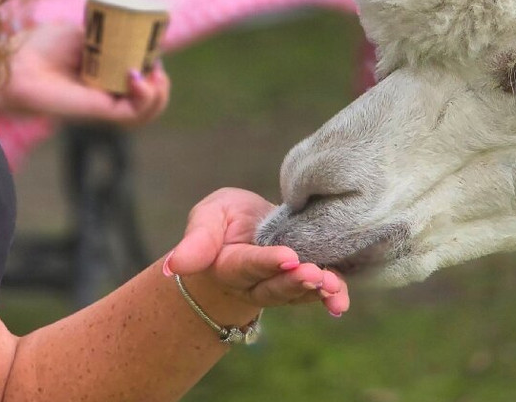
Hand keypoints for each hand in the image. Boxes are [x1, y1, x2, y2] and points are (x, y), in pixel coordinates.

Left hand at [0, 23, 170, 124]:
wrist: (14, 68)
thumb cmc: (36, 48)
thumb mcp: (78, 32)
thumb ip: (99, 32)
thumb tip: (122, 27)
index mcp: (102, 76)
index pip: (140, 79)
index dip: (154, 66)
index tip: (154, 49)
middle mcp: (106, 95)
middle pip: (149, 99)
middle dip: (162, 83)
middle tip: (157, 65)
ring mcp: (104, 105)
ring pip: (147, 112)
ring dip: (159, 93)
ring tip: (154, 74)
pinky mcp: (100, 114)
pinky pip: (135, 115)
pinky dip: (145, 98)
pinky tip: (138, 78)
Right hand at [165, 188, 349, 316]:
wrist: (242, 234)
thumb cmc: (222, 223)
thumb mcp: (206, 218)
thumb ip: (196, 241)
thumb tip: (175, 265)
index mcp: (228, 264)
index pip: (248, 265)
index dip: (267, 263)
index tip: (288, 258)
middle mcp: (254, 283)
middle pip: (274, 287)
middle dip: (295, 282)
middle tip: (314, 274)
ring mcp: (278, 287)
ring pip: (295, 294)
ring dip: (315, 292)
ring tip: (332, 286)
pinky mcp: (300, 284)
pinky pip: (314, 294)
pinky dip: (331, 296)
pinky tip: (341, 298)